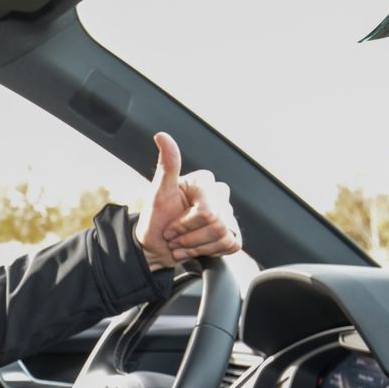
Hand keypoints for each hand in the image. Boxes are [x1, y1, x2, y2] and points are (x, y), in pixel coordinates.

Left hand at [135, 132, 240, 268]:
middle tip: (174, 236)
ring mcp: (228, 214)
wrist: (156, 245)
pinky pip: (231, 245)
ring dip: (196, 247)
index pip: (207, 212)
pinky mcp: (232, 233)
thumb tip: (162, 136)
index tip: (169, 226)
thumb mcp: (157, 192)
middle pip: (216, 225)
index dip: (185, 224)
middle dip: (189, 237)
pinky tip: (195, 249)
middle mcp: (219, 195)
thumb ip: (166, 165)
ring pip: (223, 237)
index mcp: (204, 182)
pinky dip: (209, 251)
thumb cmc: (156, 218)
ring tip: (181, 243)